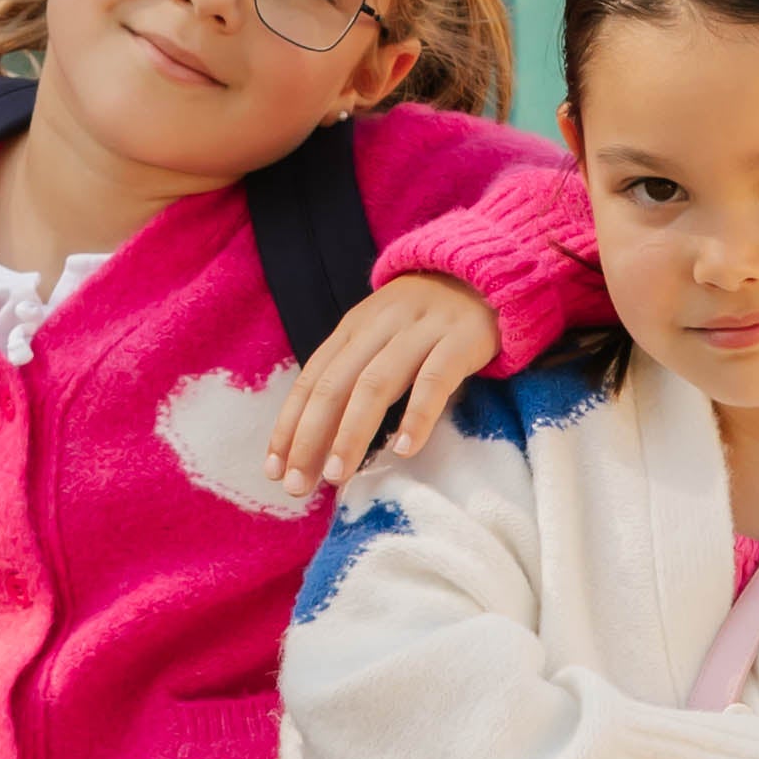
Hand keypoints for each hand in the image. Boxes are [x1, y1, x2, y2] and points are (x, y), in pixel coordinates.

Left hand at [272, 273, 496, 489]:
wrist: (486, 275)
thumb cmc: (427, 320)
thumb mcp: (382, 335)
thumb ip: (355, 373)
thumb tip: (317, 437)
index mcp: (354, 326)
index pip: (312, 379)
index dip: (289, 424)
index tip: (272, 469)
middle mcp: (379, 326)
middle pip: (335, 384)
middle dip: (309, 437)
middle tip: (296, 484)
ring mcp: (420, 331)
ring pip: (376, 384)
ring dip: (351, 433)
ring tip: (337, 475)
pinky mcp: (461, 340)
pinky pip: (435, 380)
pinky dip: (417, 415)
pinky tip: (405, 449)